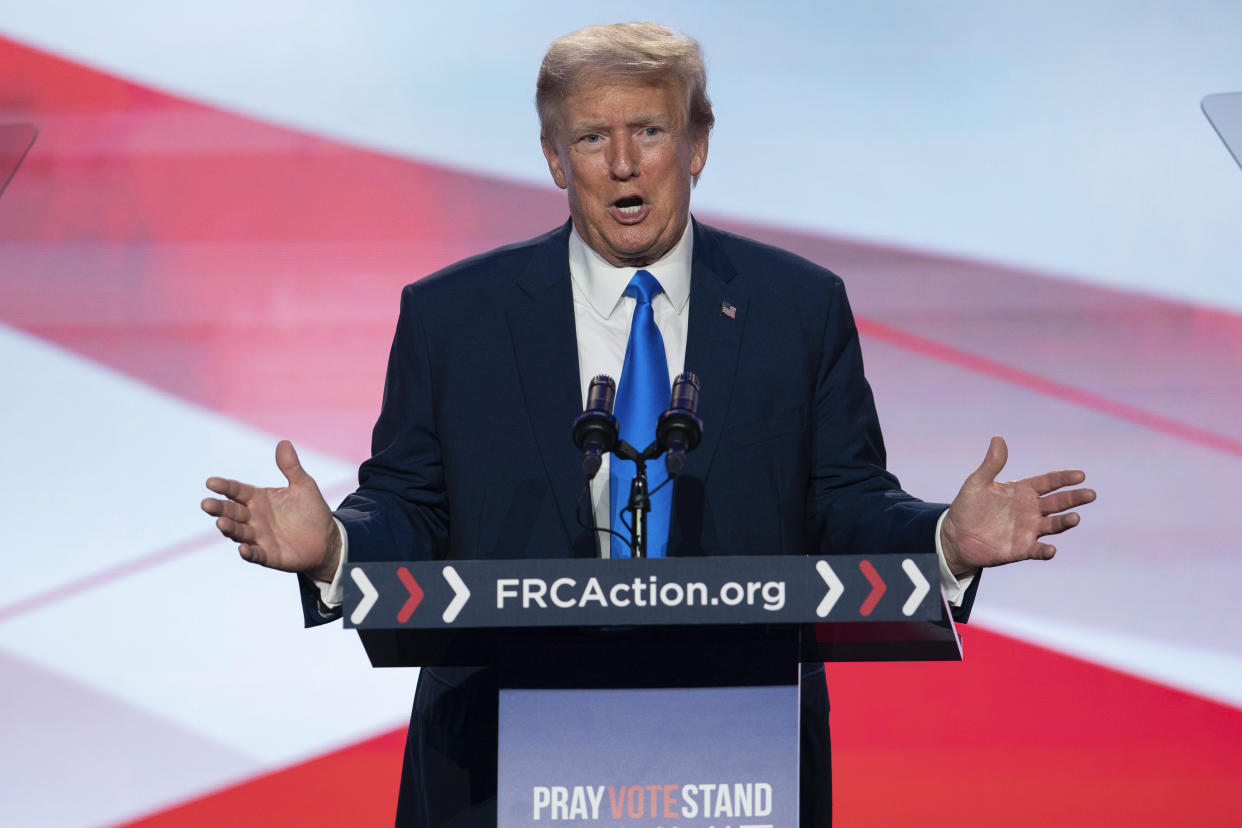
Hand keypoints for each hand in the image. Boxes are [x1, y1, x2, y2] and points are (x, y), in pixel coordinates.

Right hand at [201, 440, 340, 581]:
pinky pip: (256, 554)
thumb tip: (284, 442)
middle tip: (207, 504)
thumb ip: (291, 467)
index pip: (237, 491)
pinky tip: (242, 549)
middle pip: (232, 511)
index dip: (224, 487)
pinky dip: (248, 552)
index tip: (210, 482)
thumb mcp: (303, 486)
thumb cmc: (310, 510)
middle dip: (219, 508)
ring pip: (239, 532)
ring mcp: (259, 537)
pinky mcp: (268, 555)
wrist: (326, 539)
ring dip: (229, 528)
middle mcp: (253, 518)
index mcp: (258, 498)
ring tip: (221, 522)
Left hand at [940, 436, 1094, 578]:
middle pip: (1058, 503)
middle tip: (1090, 494)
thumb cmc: (968, 506)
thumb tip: (998, 438)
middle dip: (1074, 498)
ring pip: (1053, 525)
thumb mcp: (978, 482)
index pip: (1049, 482)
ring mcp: (1028, 530)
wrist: (956, 535)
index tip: (1081, 475)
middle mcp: (1031, 510)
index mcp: (1023, 491)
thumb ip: (992, 464)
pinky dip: (1045, 551)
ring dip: (1064, 522)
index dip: (1064, 479)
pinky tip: (1052, 550)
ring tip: (1075, 518)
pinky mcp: (1021, 549)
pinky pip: (1037, 550)